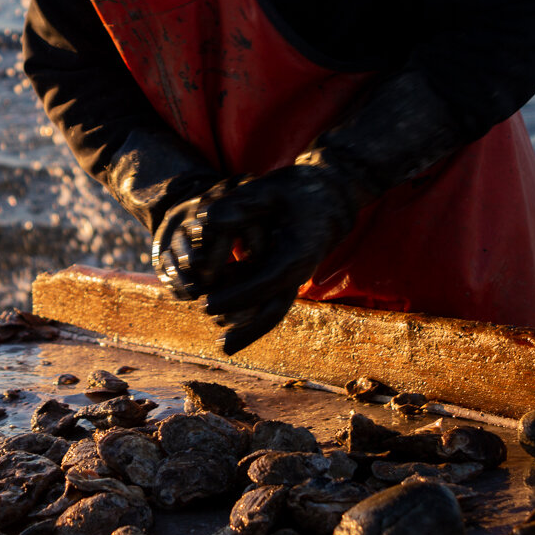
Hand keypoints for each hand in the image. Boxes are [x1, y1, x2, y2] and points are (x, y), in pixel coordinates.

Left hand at [154, 163, 360, 352]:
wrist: (330, 195)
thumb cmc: (297, 189)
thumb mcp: (269, 188)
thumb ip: (239, 203)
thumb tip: (204, 217)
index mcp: (297, 251)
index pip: (265, 281)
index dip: (236, 296)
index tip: (207, 305)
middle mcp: (299, 269)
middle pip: (275, 309)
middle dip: (249, 330)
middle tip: (222, 346)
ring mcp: (295, 275)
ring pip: (272, 309)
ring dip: (248, 327)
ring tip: (221, 340)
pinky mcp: (287, 274)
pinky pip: (269, 299)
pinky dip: (249, 311)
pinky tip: (226, 316)